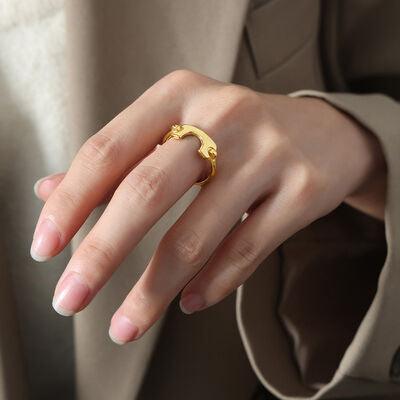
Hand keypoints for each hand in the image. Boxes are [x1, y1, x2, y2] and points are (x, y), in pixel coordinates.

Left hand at [31, 70, 384, 343]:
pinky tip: (189, 302)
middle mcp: (224, 115)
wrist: (325, 132)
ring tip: (127, 324)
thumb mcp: (179, 125)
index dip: (70, 202)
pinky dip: (212, 283)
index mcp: (180, 93)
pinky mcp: (304, 190)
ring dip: (154, 289)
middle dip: (101, 253)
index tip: (44, 248)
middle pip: (146, 191)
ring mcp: (268, 152)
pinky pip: (246, 249)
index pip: (108, 150)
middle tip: (70, 299)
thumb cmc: (237, 133)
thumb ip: (120, 157)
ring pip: (197, 234)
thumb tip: (51, 190)